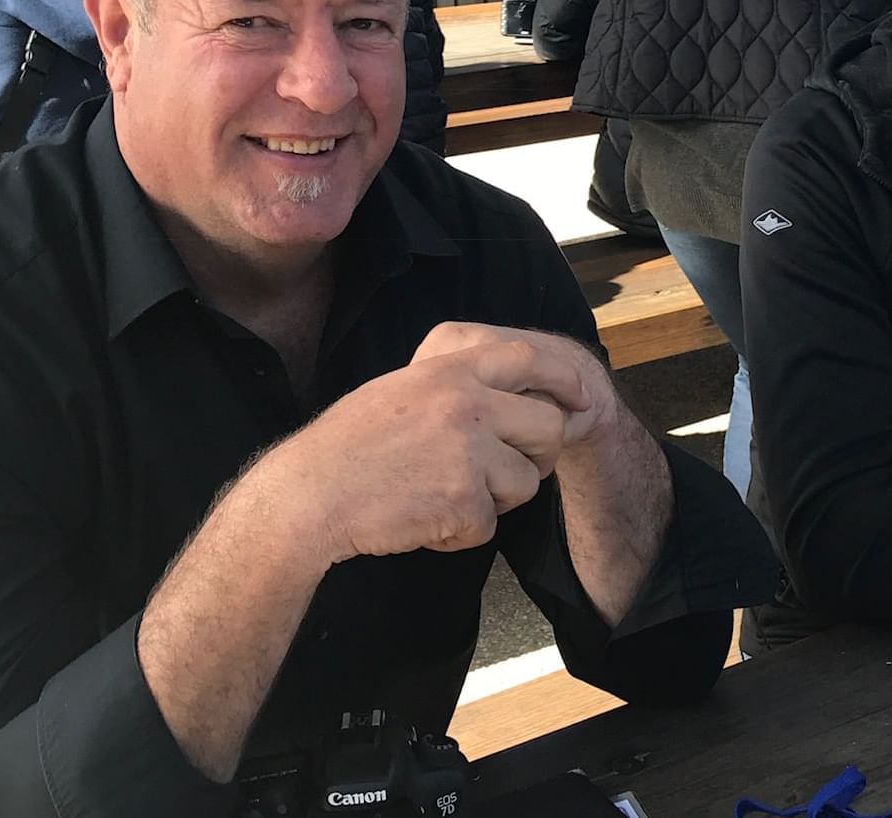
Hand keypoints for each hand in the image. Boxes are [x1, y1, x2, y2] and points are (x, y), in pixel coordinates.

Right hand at [263, 330, 596, 566]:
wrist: (310, 495)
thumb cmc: (347, 446)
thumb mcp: (401, 389)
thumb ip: (453, 384)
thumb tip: (505, 392)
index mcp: (449, 371)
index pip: (530, 359)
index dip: (564, 380)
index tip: (581, 398)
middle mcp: (467, 405)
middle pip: (549, 427)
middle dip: (539, 455)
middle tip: (511, 471)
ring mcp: (469, 453)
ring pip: (524, 483)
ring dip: (494, 499)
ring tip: (444, 495)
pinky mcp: (464, 501)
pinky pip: (489, 525)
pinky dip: (461, 532)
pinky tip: (424, 520)